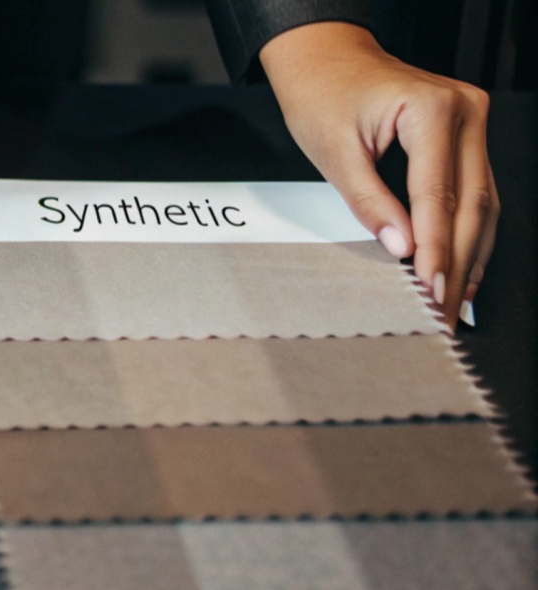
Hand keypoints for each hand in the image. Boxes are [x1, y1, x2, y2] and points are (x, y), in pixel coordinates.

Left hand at [261, 22, 496, 326]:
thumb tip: (401, 248)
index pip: (438, 192)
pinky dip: (469, 232)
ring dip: (471, 254)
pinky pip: (476, 191)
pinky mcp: (469, 135)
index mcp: (433, 108)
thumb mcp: (333, 152)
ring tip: (454, 302)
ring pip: (484, 202)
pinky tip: (461, 268)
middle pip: (472, 202)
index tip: (429, 287)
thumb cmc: (323, 96)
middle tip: (443, 310)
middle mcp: (466, 111)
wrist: (327, 61)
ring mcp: (474, 122)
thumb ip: (368, 201)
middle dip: (457, 261)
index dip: (435, 246)